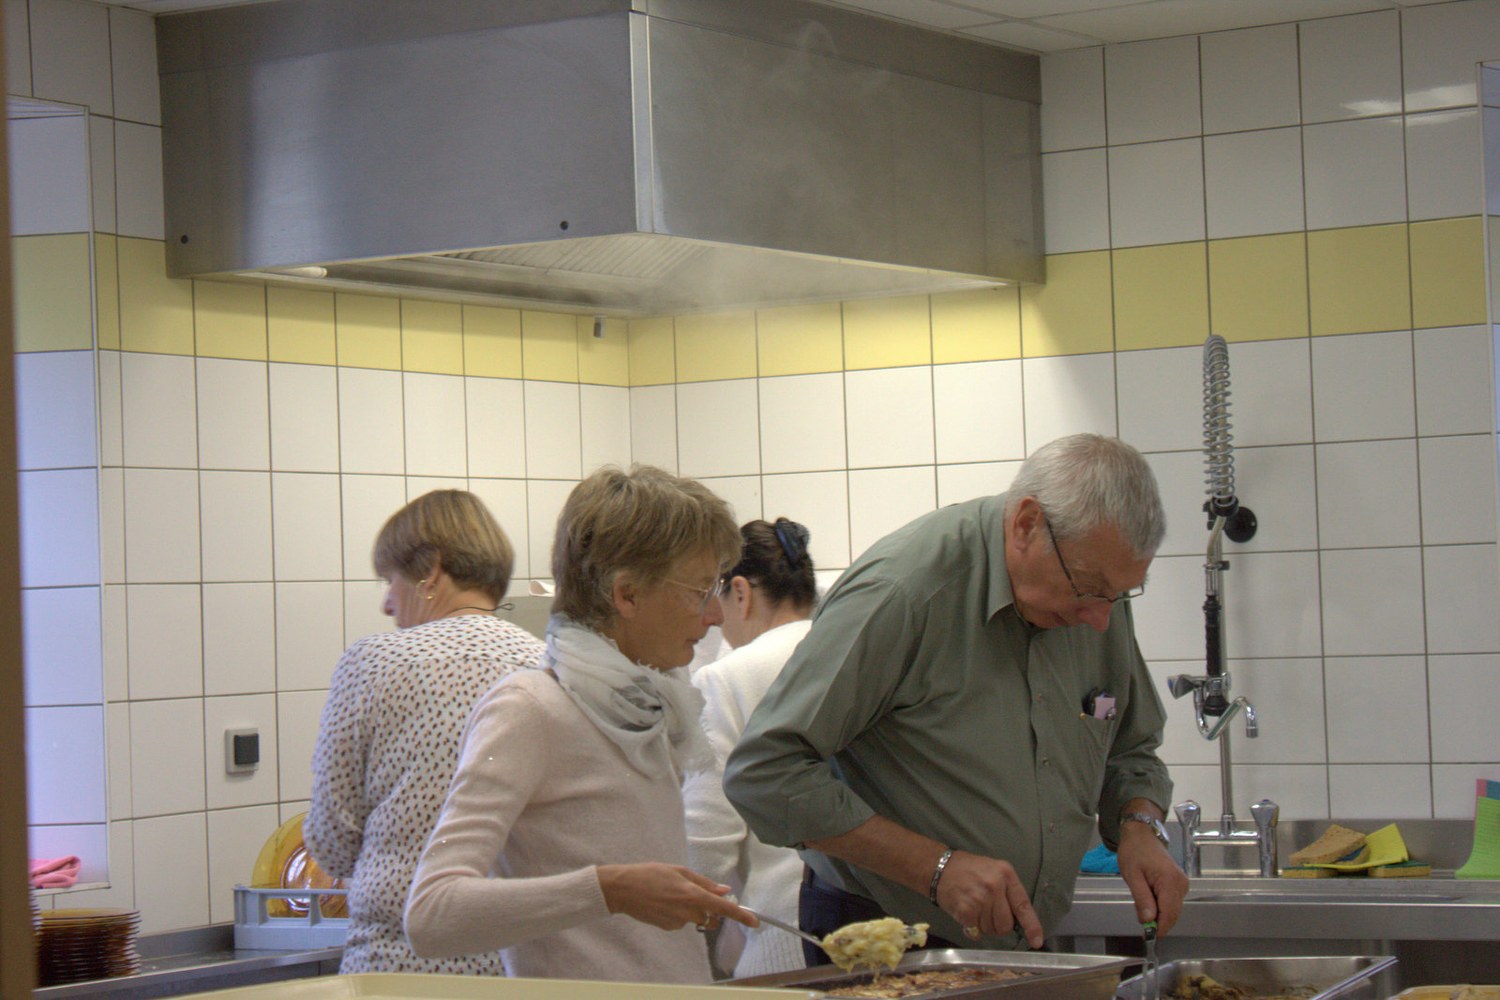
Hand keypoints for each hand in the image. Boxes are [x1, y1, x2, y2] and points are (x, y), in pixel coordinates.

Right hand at [596, 863, 754, 931]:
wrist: (624, 889)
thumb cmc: (650, 874)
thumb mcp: (679, 871)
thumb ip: (704, 883)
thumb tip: (724, 890)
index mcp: (693, 895)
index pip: (723, 908)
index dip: (741, 915)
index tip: (755, 921)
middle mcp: (687, 912)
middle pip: (710, 914)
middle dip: (709, 906)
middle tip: (694, 890)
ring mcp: (677, 922)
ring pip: (695, 917)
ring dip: (691, 908)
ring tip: (671, 893)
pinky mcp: (668, 928)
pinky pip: (681, 921)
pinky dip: (679, 912)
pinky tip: (664, 902)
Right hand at [934, 851, 1044, 948]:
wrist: (939, 867)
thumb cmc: (968, 870)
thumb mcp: (993, 871)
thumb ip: (1007, 892)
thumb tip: (1018, 921)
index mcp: (1006, 874)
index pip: (1023, 905)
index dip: (1032, 926)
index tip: (1036, 941)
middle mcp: (995, 885)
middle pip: (1006, 924)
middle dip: (998, 924)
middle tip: (986, 912)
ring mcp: (980, 898)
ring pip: (991, 929)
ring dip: (983, 925)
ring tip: (973, 908)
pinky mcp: (966, 910)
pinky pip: (976, 931)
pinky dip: (970, 927)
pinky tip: (965, 913)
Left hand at [1116, 826, 1188, 934]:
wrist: (1141, 834)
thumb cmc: (1134, 852)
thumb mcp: (1132, 876)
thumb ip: (1142, 899)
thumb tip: (1148, 921)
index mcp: (1170, 881)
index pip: (1169, 914)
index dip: (1159, 928)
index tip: (1147, 936)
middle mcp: (1181, 884)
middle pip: (1173, 914)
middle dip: (1157, 922)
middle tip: (1139, 917)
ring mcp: (1182, 884)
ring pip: (1172, 910)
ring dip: (1158, 914)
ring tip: (1141, 902)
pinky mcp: (1179, 884)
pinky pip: (1171, 902)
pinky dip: (1160, 906)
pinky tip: (1148, 898)